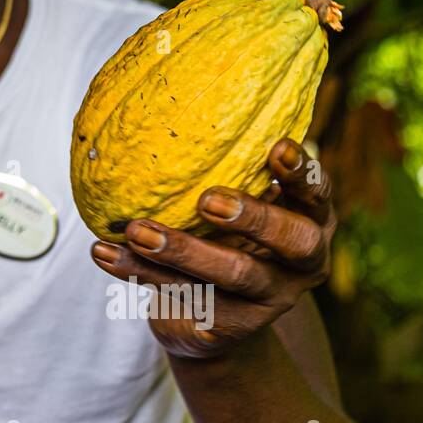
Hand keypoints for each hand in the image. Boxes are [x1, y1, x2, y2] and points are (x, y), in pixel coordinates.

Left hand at [89, 137, 335, 359]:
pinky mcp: (232, 327)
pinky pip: (184, 296)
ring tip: (137, 230)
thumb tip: (165, 94)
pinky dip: (139, 272)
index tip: (276, 148)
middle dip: (252, 218)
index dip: (302, 172)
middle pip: (292, 240)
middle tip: (207, 200)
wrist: (213, 321)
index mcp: (310, 219)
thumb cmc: (223, 235)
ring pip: (233, 274)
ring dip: (181, 250)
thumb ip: (225, 167)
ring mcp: (271, 299)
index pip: (317, 193)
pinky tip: (104, 253)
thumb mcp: (236, 201)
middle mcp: (302, 262)